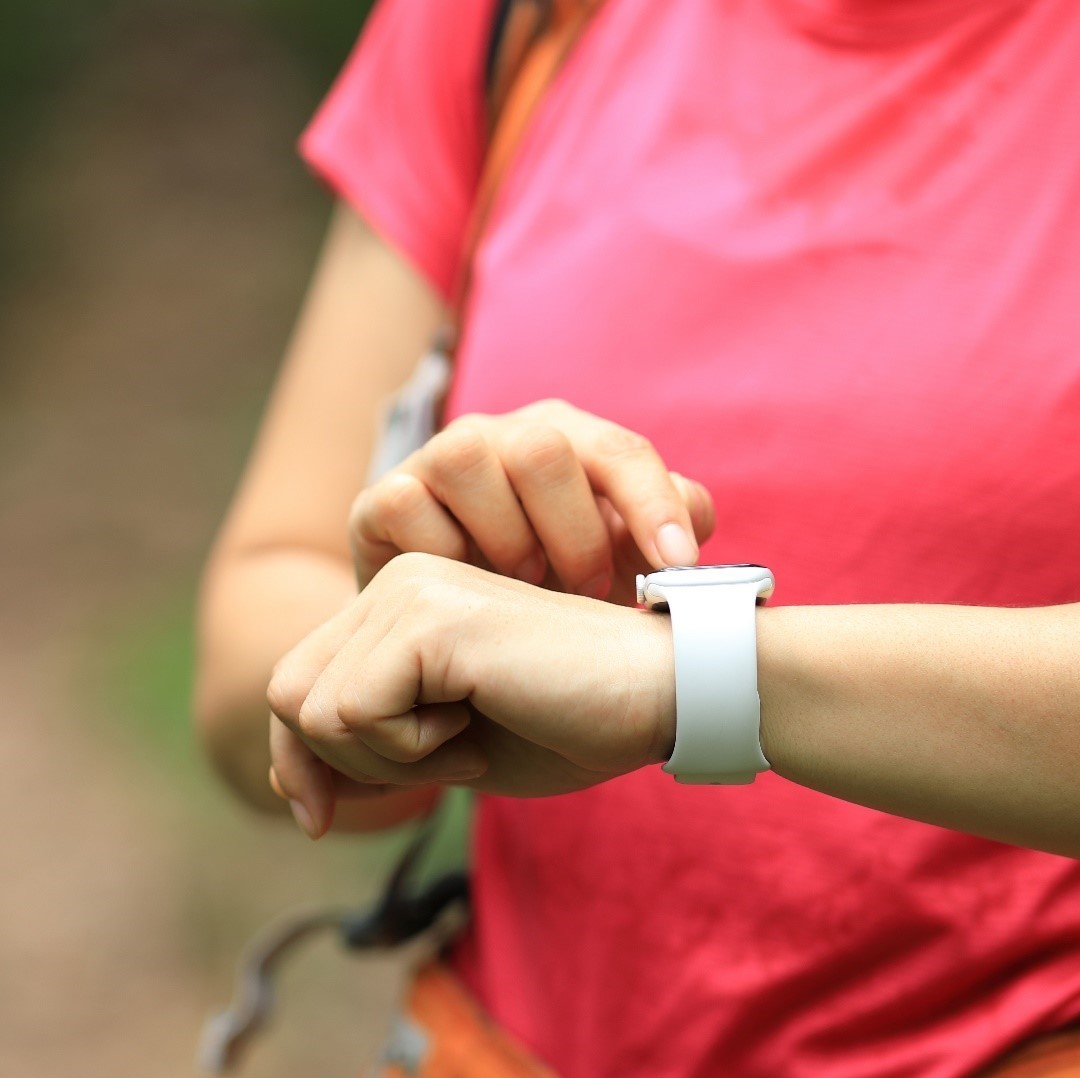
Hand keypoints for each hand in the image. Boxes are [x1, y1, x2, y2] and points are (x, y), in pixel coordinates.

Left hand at [266, 553, 676, 835]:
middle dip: (346, 764)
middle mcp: (394, 581)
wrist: (660, 696)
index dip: (300, 762)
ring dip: (390, 756)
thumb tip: (283, 790)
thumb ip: (367, 759)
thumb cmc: (570, 725)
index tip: (323, 815)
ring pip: (315, 711)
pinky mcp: (426, 618)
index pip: (295, 689)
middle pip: (289, 699)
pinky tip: (478, 720)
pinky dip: (413, 747)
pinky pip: (355, 713)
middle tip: (446, 756)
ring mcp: (407, 591)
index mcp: (396, 604)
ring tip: (470, 732)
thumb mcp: (447, 755)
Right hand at [348, 400, 714, 600]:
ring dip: (503, 534)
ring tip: (524, 588)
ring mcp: (435, 462)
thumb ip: (660, 539)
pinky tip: (463, 593)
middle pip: (540, 446)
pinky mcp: (380, 500)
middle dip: (572, 529)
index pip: (619, 452)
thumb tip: (698, 517)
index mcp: (566, 442)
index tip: (678, 566)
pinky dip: (441, 551)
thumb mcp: (610, 571)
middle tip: (587, 590)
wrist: (449, 640)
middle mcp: (500, 437)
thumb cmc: (544, 596)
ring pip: (466, 455)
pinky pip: (406, 501)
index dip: (654, 506)